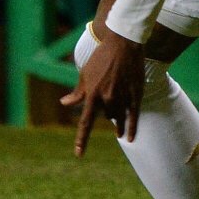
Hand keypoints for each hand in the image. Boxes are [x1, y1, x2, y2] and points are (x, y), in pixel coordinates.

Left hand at [61, 15, 146, 153]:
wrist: (124, 43)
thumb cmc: (101, 57)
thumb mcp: (85, 73)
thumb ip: (77, 92)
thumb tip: (64, 103)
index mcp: (92, 93)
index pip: (86, 123)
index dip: (82, 140)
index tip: (79, 154)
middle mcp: (107, 98)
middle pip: (106, 117)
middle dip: (106, 114)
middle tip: (109, 104)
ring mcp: (122, 97)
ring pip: (118, 117)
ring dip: (117, 122)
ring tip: (118, 131)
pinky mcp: (135, 94)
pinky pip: (133, 116)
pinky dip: (131, 128)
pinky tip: (129, 138)